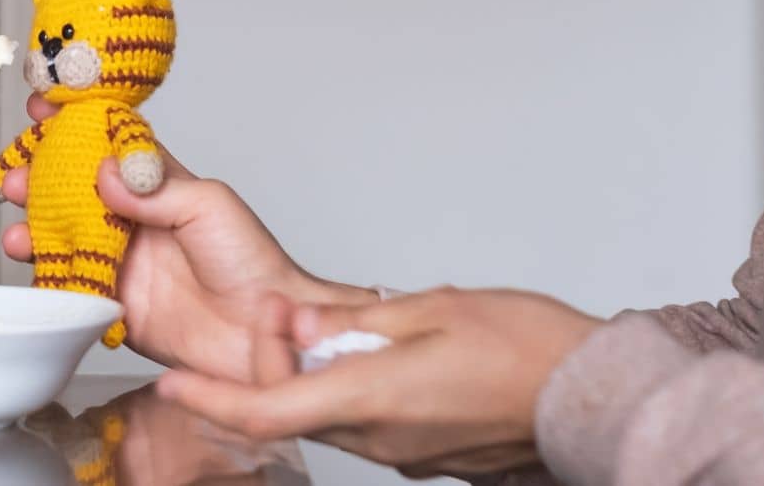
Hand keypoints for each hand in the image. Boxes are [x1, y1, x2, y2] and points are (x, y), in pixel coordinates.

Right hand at [0, 93, 375, 381]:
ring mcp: (120, 260)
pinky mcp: (112, 302)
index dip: (75, 125)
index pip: (109, 145)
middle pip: (74, 190)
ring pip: (63, 234)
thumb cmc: (251, 262)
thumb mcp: (209, 206)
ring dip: (34, 224)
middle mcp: (134, 219)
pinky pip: (70, 284)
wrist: (261, 334)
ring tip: (16, 222)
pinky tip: (30, 261)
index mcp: (158, 185)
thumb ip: (156, 189)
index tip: (43, 107)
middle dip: (39, 177)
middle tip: (14, 172)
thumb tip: (105, 171)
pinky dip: (44, 272)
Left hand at [157, 286, 601, 477]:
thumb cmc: (526, 347)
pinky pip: (363, 422)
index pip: (265, 411)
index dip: (210, 399)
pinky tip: (367, 353)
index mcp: (372, 398)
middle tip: (281, 310)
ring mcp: (401, 453)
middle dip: (268, 364)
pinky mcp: (422, 454)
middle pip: (291, 409)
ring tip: (327, 324)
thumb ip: (353, 319)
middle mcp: (379, 437)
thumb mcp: (430, 309)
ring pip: (326, 415)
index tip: (170, 382)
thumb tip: (296, 322)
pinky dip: (345, 389)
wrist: (594, 398)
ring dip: (308, 376)